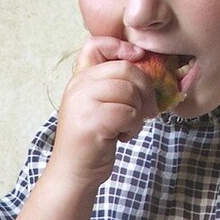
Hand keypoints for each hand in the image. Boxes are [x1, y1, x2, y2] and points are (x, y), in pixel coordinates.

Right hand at [51, 37, 157, 189]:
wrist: (72, 174)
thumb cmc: (90, 142)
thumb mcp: (95, 106)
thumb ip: (109, 85)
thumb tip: (143, 64)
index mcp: (78, 80)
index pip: (95, 45)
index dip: (120, 47)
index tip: (136, 61)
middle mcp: (77, 87)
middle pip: (125, 69)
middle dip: (145, 89)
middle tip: (147, 109)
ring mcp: (83, 104)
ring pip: (130, 92)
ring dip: (138, 112)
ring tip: (128, 127)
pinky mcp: (93, 122)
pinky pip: (129, 113)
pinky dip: (133, 127)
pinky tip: (122, 137)